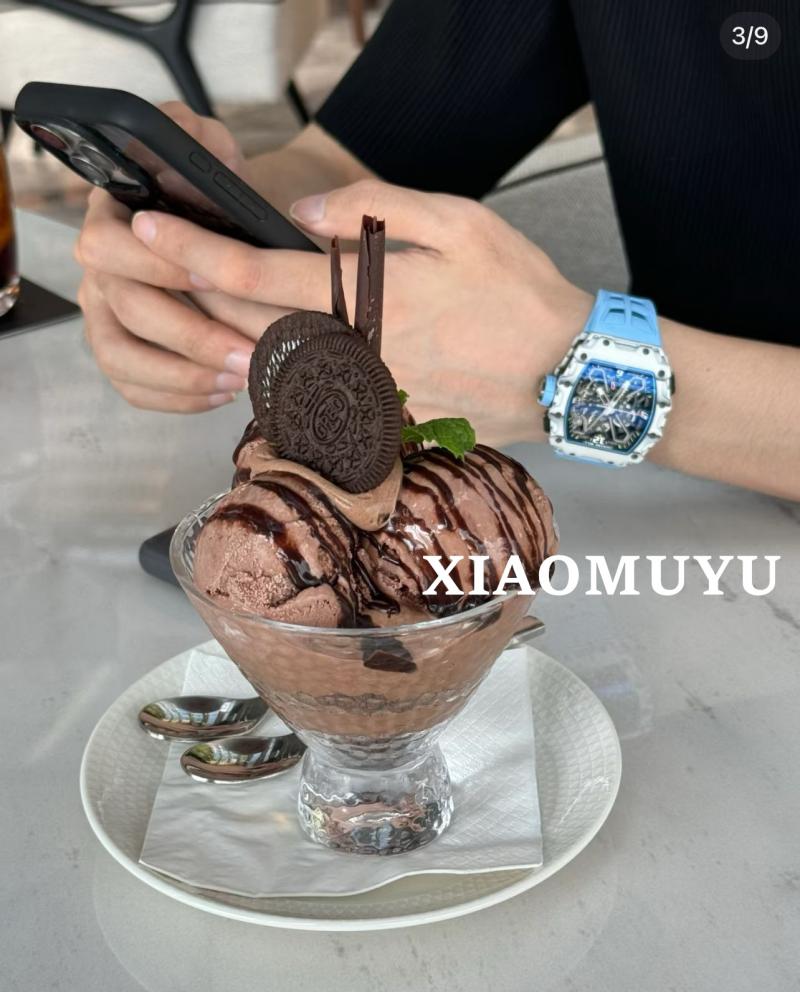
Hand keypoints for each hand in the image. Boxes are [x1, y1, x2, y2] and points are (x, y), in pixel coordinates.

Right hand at [75, 102, 265, 411]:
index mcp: (109, 216)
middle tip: (247, 352)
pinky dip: (176, 398)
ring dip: (182, 376)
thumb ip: (198, 141)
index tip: (216, 278)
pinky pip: (132, 387)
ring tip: (239, 379)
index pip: (109, 245)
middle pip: (123, 309)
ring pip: (120, 357)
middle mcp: (98, 268)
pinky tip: (222, 393)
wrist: (229, 228)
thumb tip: (193, 153)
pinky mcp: (122, 352)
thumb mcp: (212, 152)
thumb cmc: (219, 194)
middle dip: (189, 335)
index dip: (159, 266)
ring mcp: (104, 314)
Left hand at [131, 179, 591, 439]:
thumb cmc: (519, 293)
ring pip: (276, 369)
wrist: (566, 373)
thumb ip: (372, 212)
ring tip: (220, 306)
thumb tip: (299, 217)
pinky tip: (286, 354)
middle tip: (168, 265)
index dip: (192, 251)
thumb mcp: (458, 222)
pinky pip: (317, 401)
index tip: (149, 230)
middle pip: (248, 329)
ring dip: (234, 338)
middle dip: (195, 296)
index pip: (256, 276)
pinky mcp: (383, 422)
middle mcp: (356, 353)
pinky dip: (286, 376)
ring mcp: (366, 396)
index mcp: (369, 296)